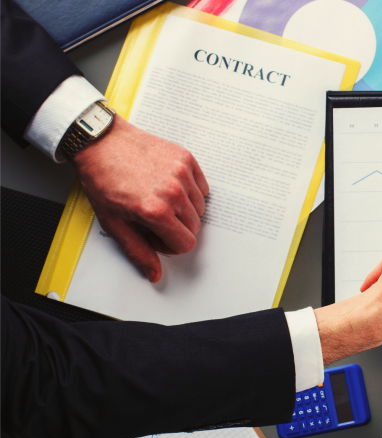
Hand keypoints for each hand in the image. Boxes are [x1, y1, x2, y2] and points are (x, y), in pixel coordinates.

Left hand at [70, 115, 208, 282]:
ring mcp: (181, 173)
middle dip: (177, 228)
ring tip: (161, 199)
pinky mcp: (186, 159)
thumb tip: (154, 273)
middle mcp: (173, 192)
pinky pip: (202, 187)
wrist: (100, 142)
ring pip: (200, 208)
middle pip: (195, 227)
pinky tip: (170, 186)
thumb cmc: (103, 180)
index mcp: (155, 211)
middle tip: (156, 218)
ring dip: (184, 209)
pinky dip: (191, 191)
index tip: (157, 235)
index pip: (186, 243)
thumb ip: (138, 251)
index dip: (170, 245)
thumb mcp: (114, 223)